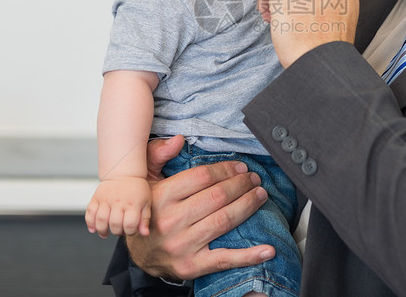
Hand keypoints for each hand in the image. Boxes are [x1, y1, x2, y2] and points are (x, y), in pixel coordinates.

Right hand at [86, 176, 151, 237]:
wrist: (124, 172)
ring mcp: (106, 199)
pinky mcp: (97, 197)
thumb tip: (144, 234)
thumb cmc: (137, 189)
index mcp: (133, 203)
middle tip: (119, 230)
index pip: (130, 225)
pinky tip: (93, 228)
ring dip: (102, 230)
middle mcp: (119, 201)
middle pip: (115, 224)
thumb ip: (145, 219)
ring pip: (101, 220)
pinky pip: (90, 212)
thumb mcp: (146, 202)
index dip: (130, 232)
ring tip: (105, 233)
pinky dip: (90, 222)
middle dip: (117, 232)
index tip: (130, 230)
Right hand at [125, 136, 274, 280]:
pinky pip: (225, 259)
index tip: (240, 167)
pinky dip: (249, 255)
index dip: (226, 169)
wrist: (138, 253)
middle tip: (254, 179)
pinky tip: (268, 250)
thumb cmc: (148, 211)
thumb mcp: (144, 179)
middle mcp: (171, 221)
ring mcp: (182, 245)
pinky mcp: (191, 266)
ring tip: (260, 196)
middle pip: (217, 197)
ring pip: (224, 221)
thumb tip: (179, 139)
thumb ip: (158, 155)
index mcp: (161, 196)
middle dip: (241, 185)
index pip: (202, 177)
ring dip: (248, 206)